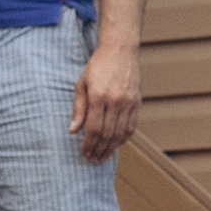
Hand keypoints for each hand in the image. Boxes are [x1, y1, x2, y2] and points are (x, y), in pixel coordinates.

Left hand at [69, 43, 139, 162]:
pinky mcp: (137, 102)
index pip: (93, 128)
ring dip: (111, 148)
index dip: (88, 144)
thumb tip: (73, 130)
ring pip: (121, 133)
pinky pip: (132, 126)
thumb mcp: (81, 84)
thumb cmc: (97, 66)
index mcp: (98, 95)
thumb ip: (78, 108)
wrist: (120, 50)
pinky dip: (124, 138)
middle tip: (92, 160)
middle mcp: (116, 100)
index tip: (83, 153)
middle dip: (99, 149)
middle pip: (107, 133)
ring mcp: (129, 102)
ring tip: (103, 157)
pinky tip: (116, 145)